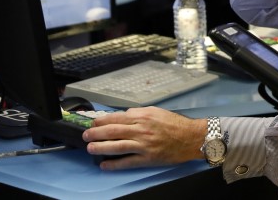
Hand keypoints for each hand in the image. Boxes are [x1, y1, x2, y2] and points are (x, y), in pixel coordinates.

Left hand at [82, 107, 205, 169]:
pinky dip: (114, 164)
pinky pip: (127, 161)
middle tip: (86, 135)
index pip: (117, 118)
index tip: (94, 123)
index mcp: (143, 116)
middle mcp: (142, 129)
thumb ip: (139, 114)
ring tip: (90, 148)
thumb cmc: (175, 124)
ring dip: (101, 147)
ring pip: (117, 146)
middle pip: (113, 131)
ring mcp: (144, 144)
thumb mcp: (156, 112)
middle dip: (96, 133)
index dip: (102, 121)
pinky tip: (105, 165)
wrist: (191, 137)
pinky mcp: (148, 158)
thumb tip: (123, 116)